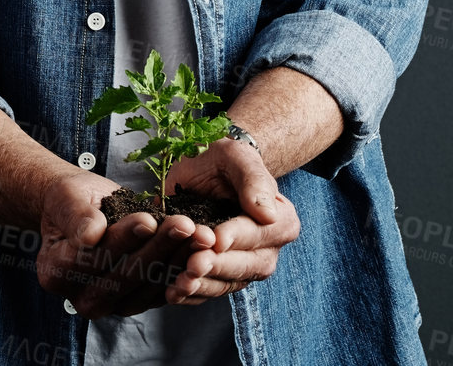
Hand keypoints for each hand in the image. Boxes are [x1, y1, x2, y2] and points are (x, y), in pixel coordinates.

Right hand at [35, 170, 214, 318]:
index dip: (122, 240)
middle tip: (183, 223)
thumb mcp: (66, 198)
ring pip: (148, 284)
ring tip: (196, 231)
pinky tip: (197, 244)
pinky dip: (181, 266)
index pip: (93, 260)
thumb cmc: (70, 200)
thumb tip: (90, 236)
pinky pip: (162, 288)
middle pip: (124, 275)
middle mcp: (81, 298)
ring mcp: (110, 305)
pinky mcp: (136, 302)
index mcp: (55, 275)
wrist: (82, 209)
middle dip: (156, 247)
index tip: (147, 219)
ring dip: (175, 257)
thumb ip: (77, 217)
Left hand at [159, 138, 300, 304]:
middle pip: (245, 265)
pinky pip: (208, 291)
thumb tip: (267, 214)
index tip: (215, 239)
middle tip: (193, 264)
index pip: (259, 233)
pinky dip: (190, 294)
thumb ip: (253, 181)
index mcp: (281, 221)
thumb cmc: (224, 160)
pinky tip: (172, 292)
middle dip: (217, 266)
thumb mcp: (237, 157)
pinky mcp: (220, 277)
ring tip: (179, 284)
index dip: (236, 237)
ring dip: (202, 286)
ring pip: (226, 284)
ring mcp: (244, 267)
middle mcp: (267, 250)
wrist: (202, 172)